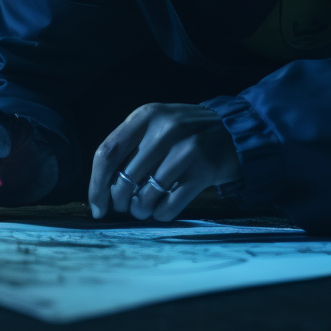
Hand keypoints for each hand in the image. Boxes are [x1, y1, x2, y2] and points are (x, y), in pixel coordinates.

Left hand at [88, 103, 241, 221]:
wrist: (235, 130)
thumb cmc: (185, 132)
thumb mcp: (156, 125)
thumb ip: (130, 145)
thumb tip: (101, 186)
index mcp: (145, 116)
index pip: (107, 152)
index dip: (96, 184)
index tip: (96, 206)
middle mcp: (164, 130)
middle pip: (124, 179)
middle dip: (119, 202)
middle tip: (125, 206)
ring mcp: (186, 150)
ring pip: (145, 196)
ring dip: (140, 211)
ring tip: (145, 208)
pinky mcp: (204, 171)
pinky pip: (169, 206)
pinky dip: (161, 214)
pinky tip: (163, 209)